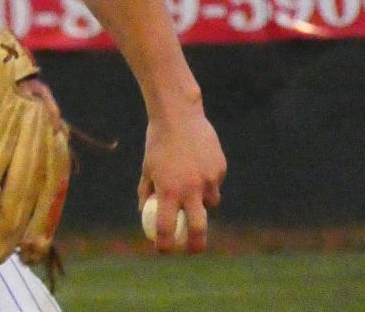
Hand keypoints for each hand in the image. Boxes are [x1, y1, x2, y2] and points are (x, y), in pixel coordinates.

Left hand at [137, 105, 225, 253]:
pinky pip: (215, 183)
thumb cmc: (158, 141)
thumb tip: (144, 212)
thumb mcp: (148, 167)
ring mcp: (208, 179)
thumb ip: (146, 190)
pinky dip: (209, 180)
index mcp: (168, 189)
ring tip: (192, 178)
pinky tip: (199, 160)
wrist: (178, 114)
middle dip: (196, 245)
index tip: (164, 250)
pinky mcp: (220, 169)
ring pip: (210, 203)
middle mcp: (190, 188)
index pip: (166, 227)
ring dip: (203, 201)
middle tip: (193, 249)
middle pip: (198, 229)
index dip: (165, 244)